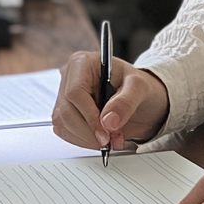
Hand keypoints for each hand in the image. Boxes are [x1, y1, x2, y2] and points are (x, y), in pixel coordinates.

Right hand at [52, 51, 169, 150]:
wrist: (138, 99)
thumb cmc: (137, 86)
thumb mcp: (140, 88)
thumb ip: (126, 102)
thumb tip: (108, 121)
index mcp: (83, 62)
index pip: (75, 92)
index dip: (89, 116)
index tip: (106, 133)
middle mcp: (69, 77)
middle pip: (67, 111)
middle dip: (90, 132)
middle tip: (112, 140)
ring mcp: (64, 96)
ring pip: (63, 124)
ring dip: (88, 139)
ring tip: (112, 138)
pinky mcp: (64, 113)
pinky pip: (65, 132)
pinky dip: (84, 141)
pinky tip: (101, 137)